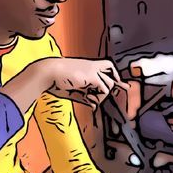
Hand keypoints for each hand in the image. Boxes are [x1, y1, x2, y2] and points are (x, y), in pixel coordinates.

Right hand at [0, 57, 127, 113]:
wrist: (48, 72)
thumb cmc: (55, 81)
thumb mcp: (73, 90)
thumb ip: (84, 97)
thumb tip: (95, 106)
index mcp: (86, 67)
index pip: (106, 68)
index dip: (115, 76)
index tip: (123, 84)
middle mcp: (91, 66)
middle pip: (111, 73)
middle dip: (117, 83)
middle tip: (124, 88)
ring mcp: (92, 69)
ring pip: (109, 84)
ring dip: (101, 94)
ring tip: (89, 96)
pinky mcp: (92, 75)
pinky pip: (104, 88)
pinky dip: (99, 95)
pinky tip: (89, 97)